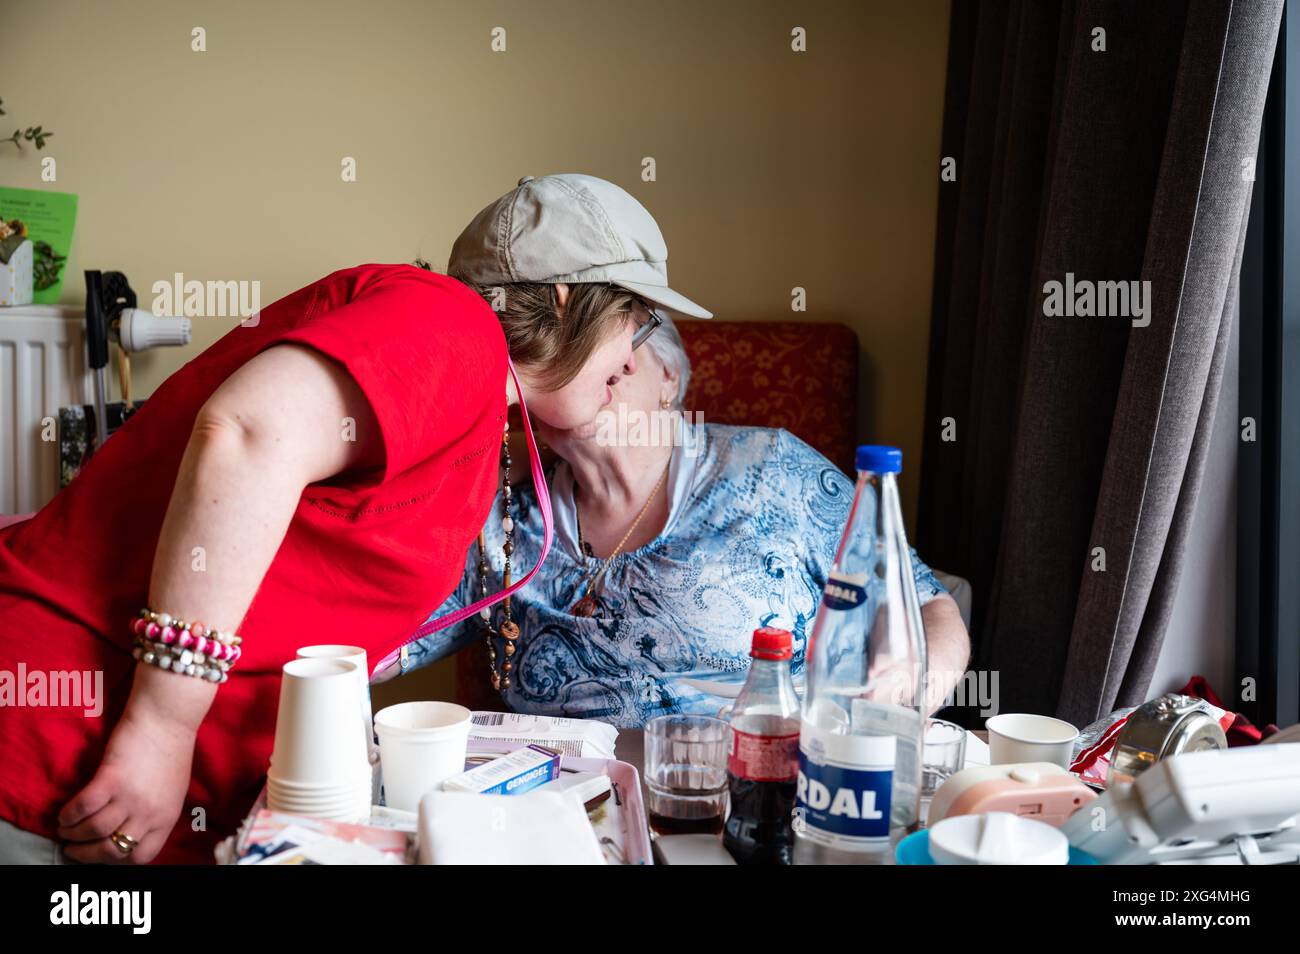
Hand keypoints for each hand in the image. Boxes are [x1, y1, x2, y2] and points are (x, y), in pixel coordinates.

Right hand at [56, 706, 195, 863]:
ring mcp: (131, 797)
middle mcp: (149, 813)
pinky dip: (69, 815)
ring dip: (73, 834)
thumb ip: (154, 813)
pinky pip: (83, 808)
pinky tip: (65, 813)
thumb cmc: (170, 751)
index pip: (140, 856)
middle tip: (72, 849)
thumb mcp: (172, 791)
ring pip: (94, 831)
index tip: (101, 855)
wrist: (167, 718)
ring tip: (64, 829)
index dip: (116, 861)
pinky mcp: (112, 779)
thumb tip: (129, 832)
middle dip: (87, 854)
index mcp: (166, 818)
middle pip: (113, 850)